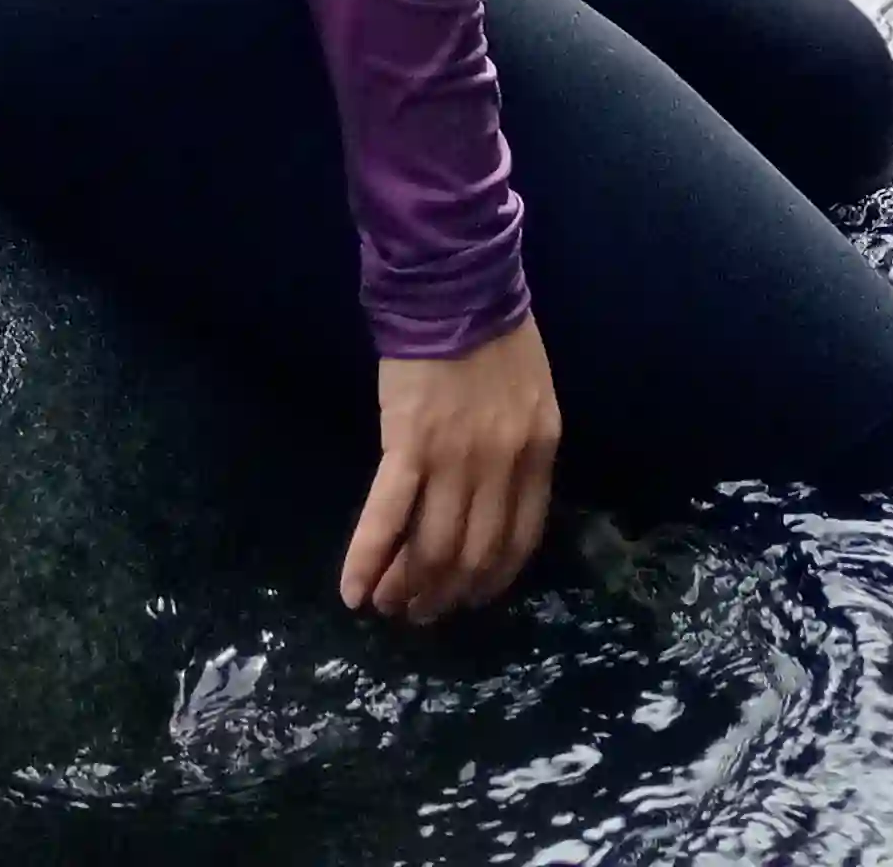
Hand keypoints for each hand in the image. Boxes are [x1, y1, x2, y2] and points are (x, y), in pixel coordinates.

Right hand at [341, 315, 561, 621]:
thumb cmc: (495, 329)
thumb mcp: (532, 395)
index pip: (520, 541)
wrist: (455, 282)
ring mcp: (454, 459)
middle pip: (474, 554)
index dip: (491, 580)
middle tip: (423, 611)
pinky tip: (353, 592)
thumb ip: (521, 449)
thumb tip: (496, 501)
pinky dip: (367, 560)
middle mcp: (501, 467)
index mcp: (539, 452)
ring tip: (391, 607)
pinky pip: (387, 516)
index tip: (469, 597)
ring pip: (432, 548)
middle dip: (447, 593)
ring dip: (408, 588)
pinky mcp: (408, 444)